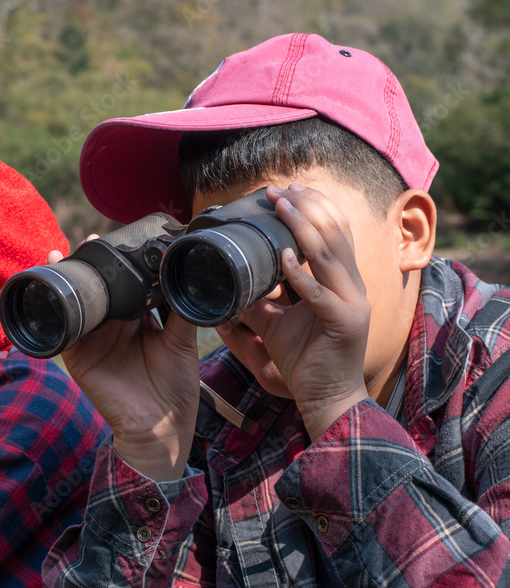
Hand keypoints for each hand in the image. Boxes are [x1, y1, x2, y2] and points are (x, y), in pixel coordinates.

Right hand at [48, 246, 200, 481]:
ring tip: (63, 254)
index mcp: (139, 321)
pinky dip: (56, 309)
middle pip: (100, 289)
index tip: (119, 240)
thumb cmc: (176, 390)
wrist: (161, 428)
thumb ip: (181, 311)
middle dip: (91, 266)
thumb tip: (186, 278)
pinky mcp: (79, 356)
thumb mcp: (183, 343)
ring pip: (78, 303)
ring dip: (69, 280)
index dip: (122, 264)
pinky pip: (63, 329)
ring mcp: (94, 340)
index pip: (127, 286)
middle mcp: (114, 327)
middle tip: (90, 241)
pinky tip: (50, 287)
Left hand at [231, 184, 370, 438]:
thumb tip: (235, 281)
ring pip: (329, 256)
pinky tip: (284, 257)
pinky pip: (321, 295)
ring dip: (303, 227)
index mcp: (340, 282)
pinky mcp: (344, 325)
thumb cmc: (306, 359)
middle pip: (333, 235)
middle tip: (278, 189)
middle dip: (305, 207)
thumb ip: (263, 298)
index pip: (333, 234)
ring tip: (282, 206)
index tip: (285, 190)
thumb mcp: (278, 322)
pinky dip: (301, 274)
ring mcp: (352, 304)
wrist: (325, 398)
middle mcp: (351, 287)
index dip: (312, 208)